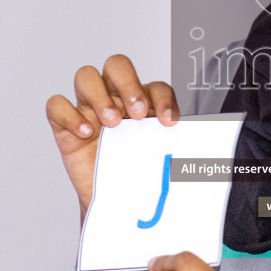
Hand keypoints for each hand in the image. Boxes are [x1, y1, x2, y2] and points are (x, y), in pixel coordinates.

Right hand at [45, 54, 178, 216]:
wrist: (115, 204)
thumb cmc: (139, 175)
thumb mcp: (162, 159)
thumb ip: (179, 149)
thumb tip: (214, 162)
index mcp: (143, 103)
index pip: (154, 86)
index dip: (163, 98)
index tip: (169, 122)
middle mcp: (114, 98)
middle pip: (117, 66)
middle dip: (128, 84)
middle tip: (137, 114)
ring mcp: (88, 109)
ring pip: (86, 77)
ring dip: (100, 96)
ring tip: (112, 124)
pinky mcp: (64, 126)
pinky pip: (57, 106)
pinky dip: (70, 115)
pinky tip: (85, 134)